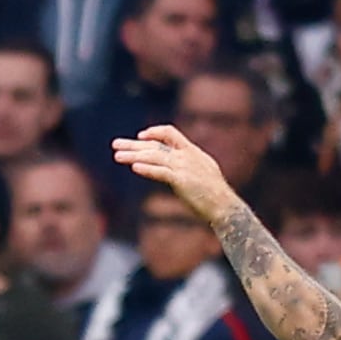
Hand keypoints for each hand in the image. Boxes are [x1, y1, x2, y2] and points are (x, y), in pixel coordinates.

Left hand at [111, 124, 242, 225]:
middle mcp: (187, 156)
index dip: (154, 133)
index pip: (170, 134)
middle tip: (115, 144)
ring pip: (154, 156)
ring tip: (117, 156)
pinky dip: (147, 169)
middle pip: (155, 145)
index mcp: (192, 152)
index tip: (140, 136)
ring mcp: (184, 167)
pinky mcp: (182, 180)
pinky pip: (160, 172)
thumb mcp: (203, 173)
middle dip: (133, 144)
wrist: (225, 206)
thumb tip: (175, 171)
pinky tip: (134, 168)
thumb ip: (188, 168)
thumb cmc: (215, 195)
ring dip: (133, 155)